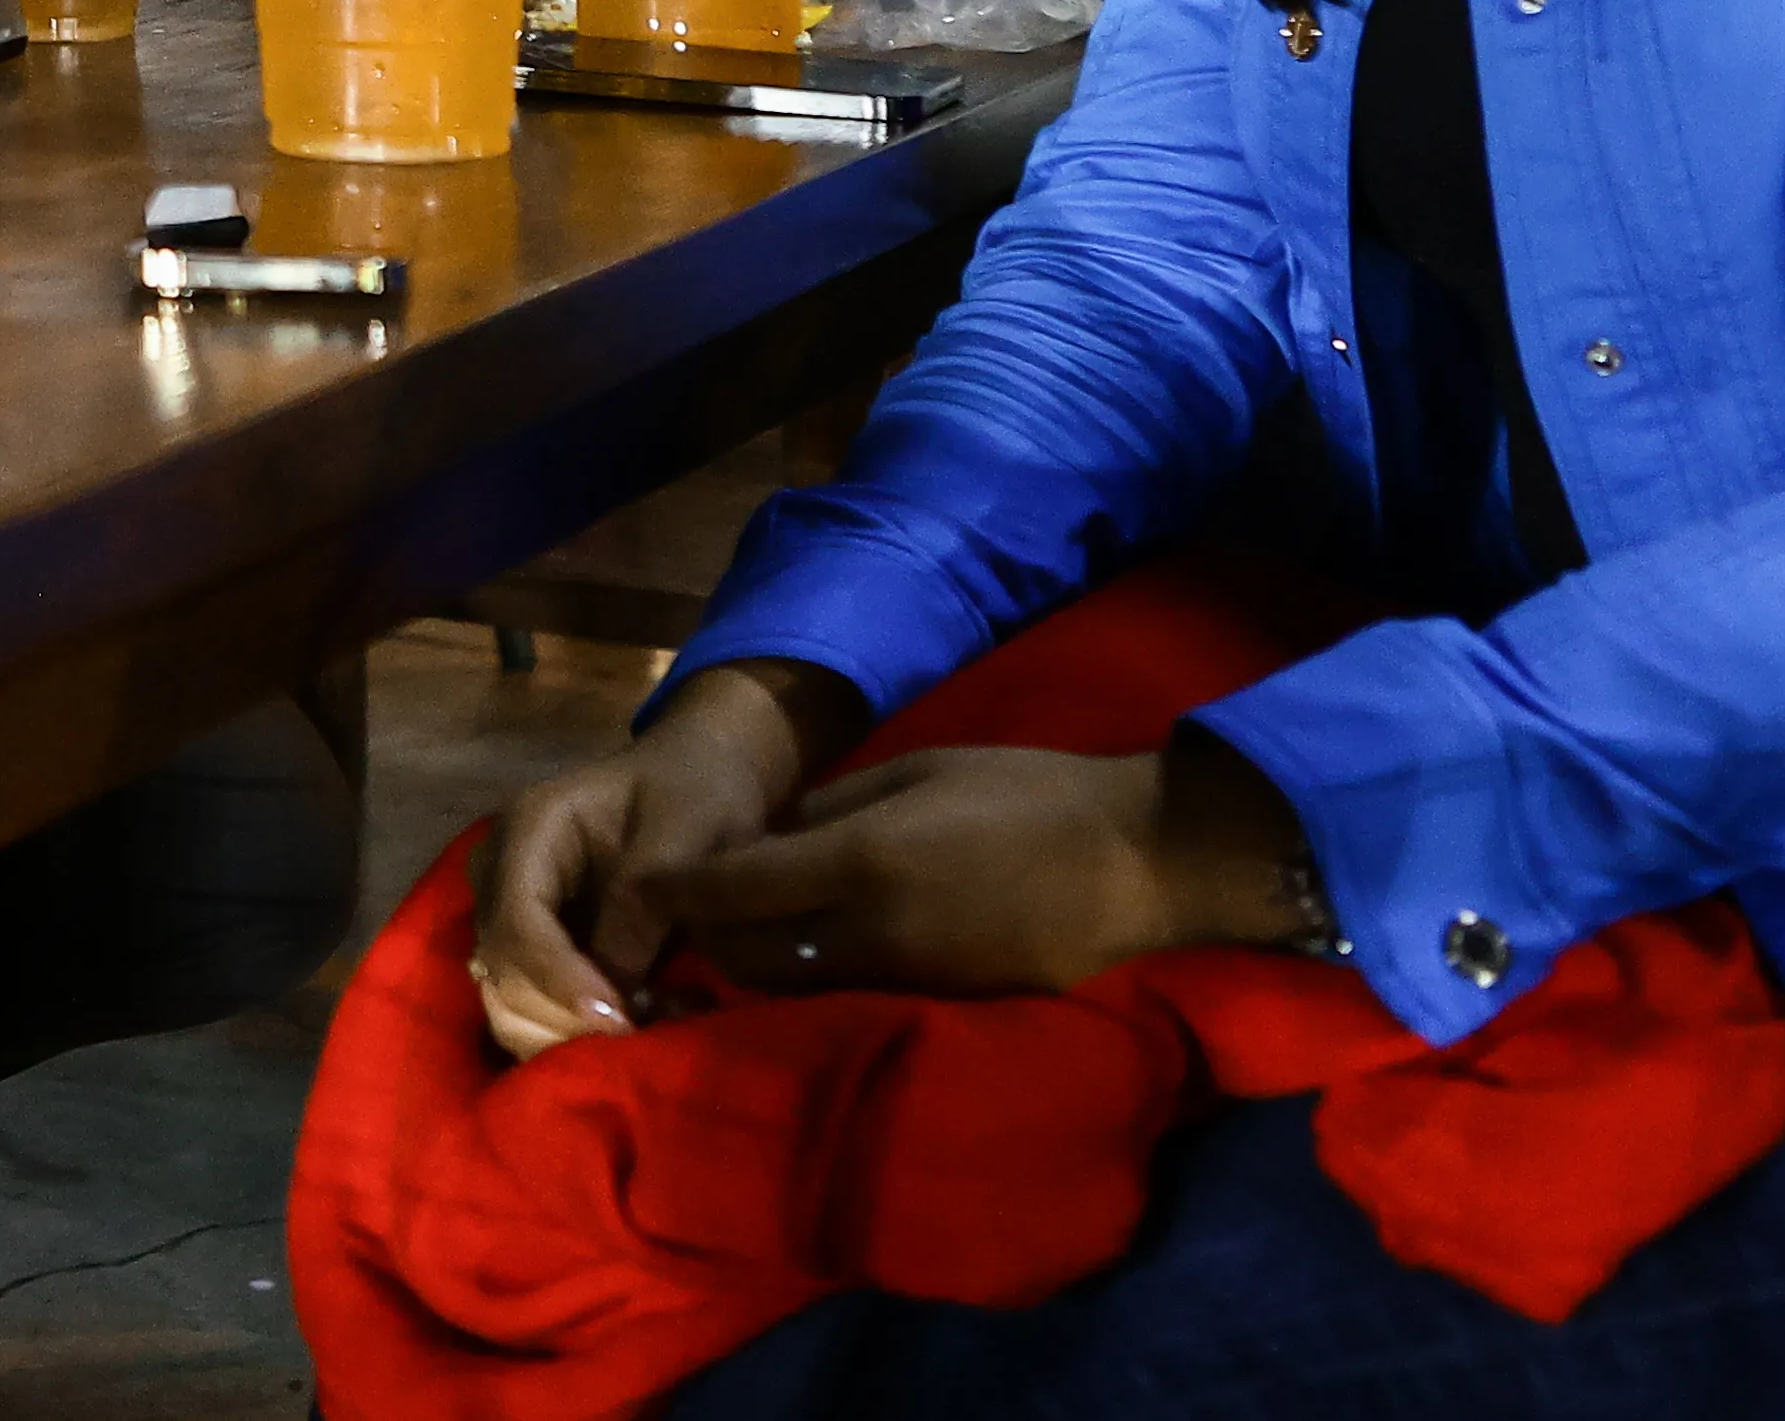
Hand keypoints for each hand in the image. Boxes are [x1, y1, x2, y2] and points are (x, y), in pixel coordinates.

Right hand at [470, 658, 859, 1055]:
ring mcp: (513, 914)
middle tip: (646, 1032)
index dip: (557, 977)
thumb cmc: (696, 790)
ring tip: (648, 1027)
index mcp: (529, 828)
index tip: (618, 1019)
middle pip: (501, 967)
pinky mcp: (537, 949)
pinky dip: (577, 1034)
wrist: (702, 775)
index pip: (517, 917)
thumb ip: (642, 901)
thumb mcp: (685, 830)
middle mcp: (502, 874)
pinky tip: (638, 1024)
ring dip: (570, 1035)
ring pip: (506, 1000)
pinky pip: (533, 1010)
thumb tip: (613, 991)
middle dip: (566, 1016)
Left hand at [644, 725, 1310, 999]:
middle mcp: (874, 934)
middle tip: (682, 920)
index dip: (678, 889)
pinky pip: (849, 1003)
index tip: (642, 886)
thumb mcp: (917, 773)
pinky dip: (814, 988)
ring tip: (732, 946)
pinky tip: (808, 965)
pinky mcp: (941, 1011)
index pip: (736, 888)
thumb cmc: (1030, 794)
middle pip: (749, 958)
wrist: (1142, 864)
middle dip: (708, 941)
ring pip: (795, 992)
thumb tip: (764, 840)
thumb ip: (832, 812)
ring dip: (756, 971)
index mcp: (863, 863)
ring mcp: (909, 983)